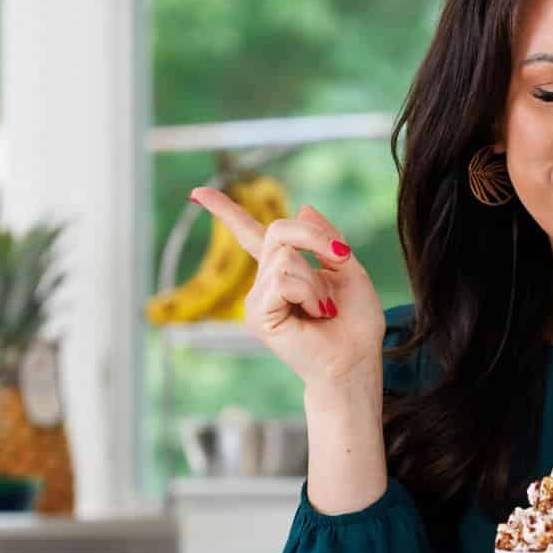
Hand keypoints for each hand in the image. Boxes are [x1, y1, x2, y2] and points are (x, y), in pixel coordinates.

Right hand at [189, 188, 385, 387]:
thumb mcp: (349, 268)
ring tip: (325, 308)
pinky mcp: (257, 314)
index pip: (249, 234)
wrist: (355, 360)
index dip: (224, 211)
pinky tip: (317, 314)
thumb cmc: (355, 322)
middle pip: (278, 231)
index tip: (197, 193)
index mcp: (284, 269)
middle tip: (342, 256)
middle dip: (314, 239)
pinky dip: (309, 292)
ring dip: (316, 280)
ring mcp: (257, 298)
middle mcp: (265, 281)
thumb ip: (326, 238)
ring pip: (284, 258)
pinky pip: (283, 280)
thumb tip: (303, 208)